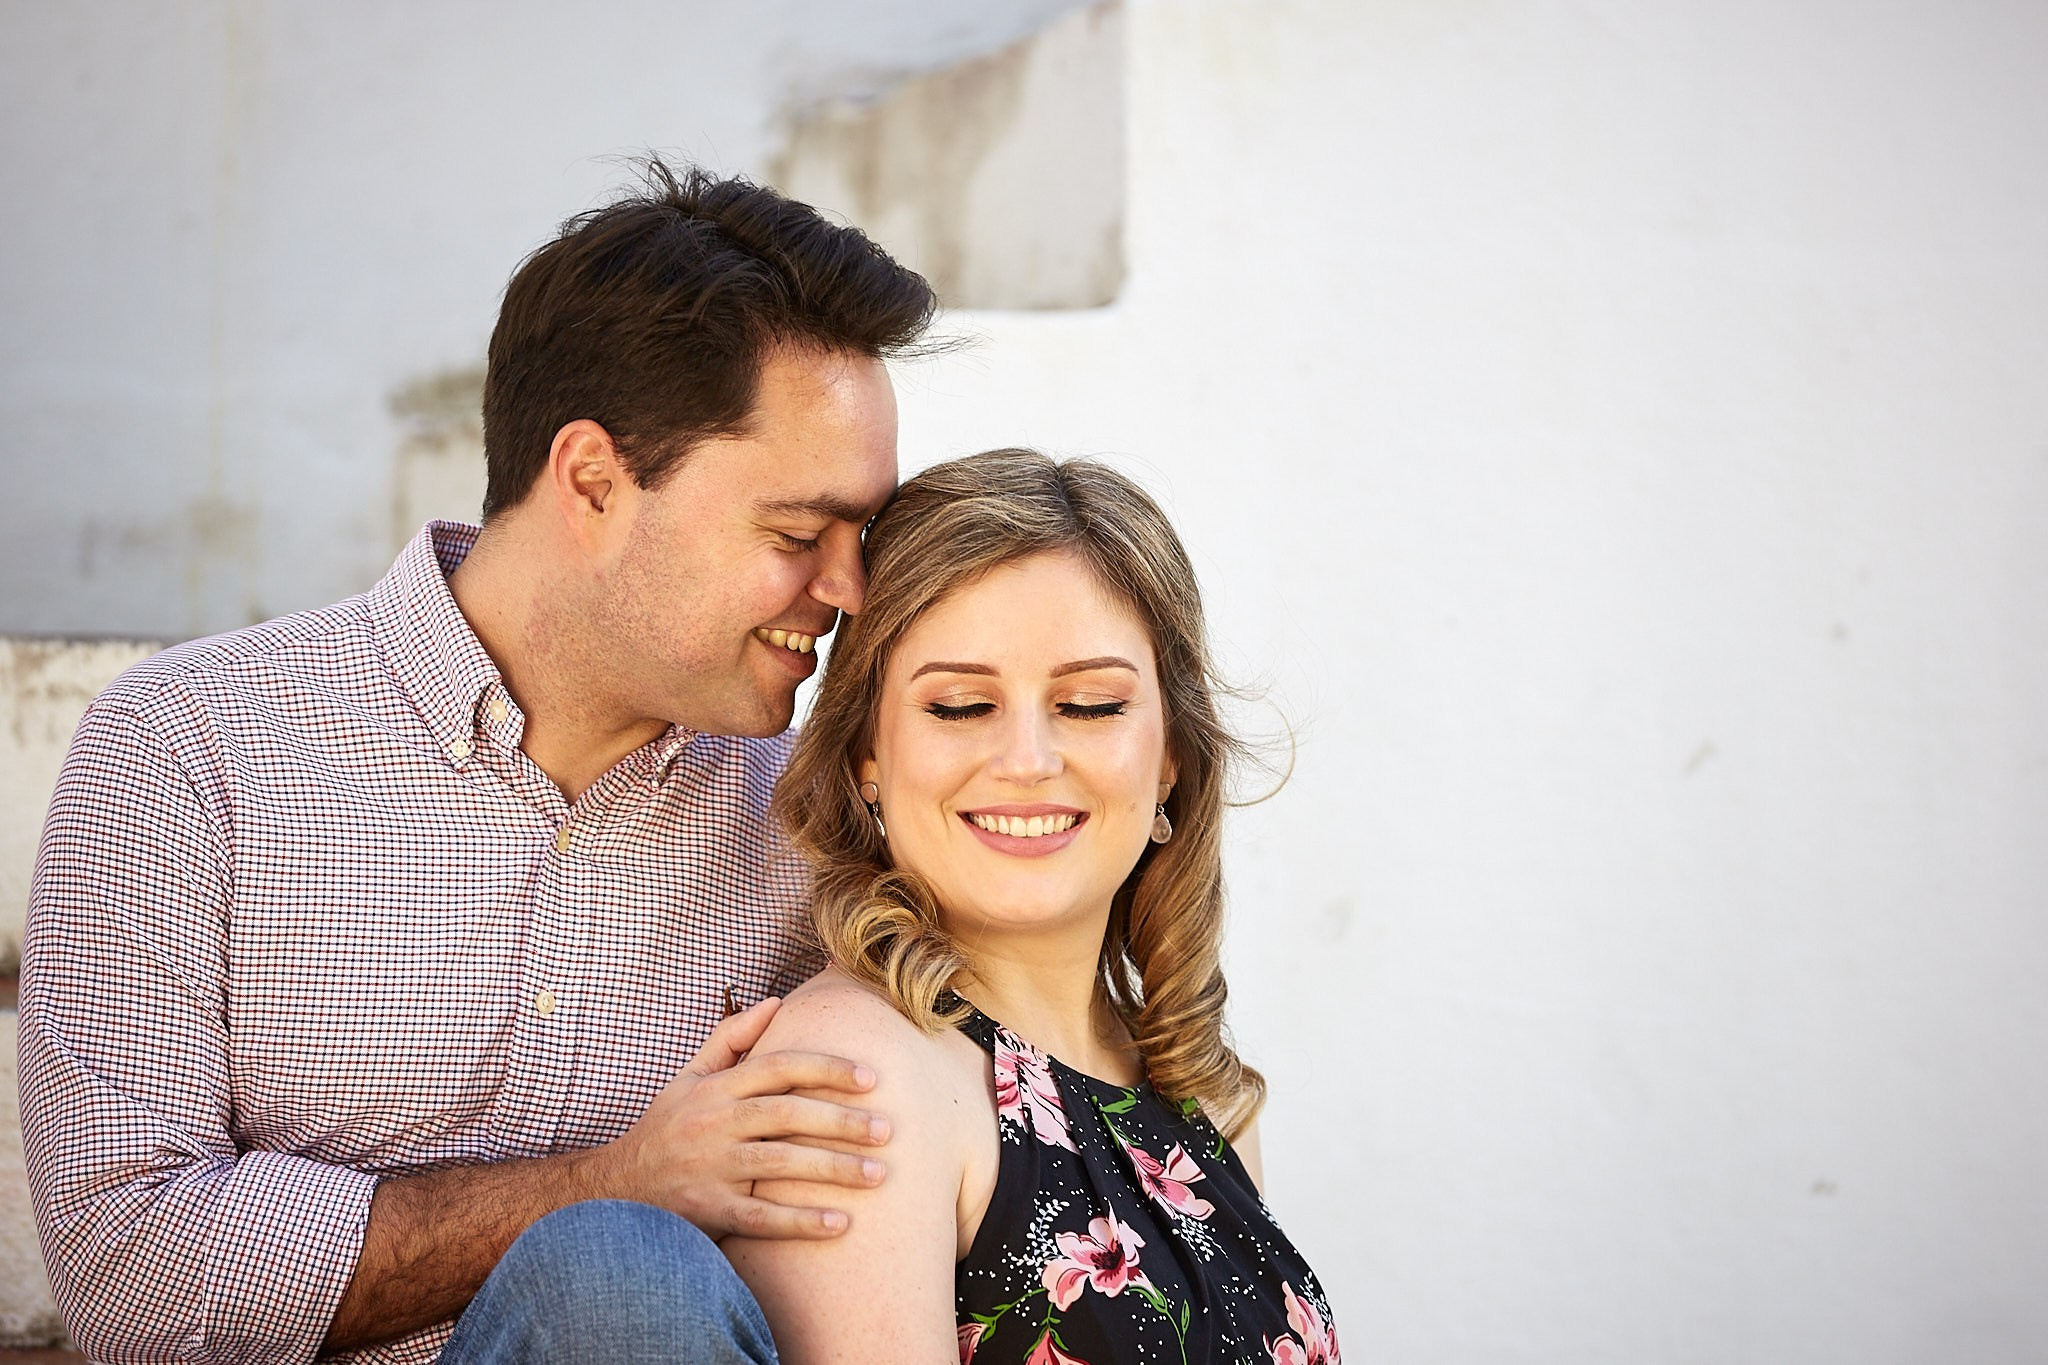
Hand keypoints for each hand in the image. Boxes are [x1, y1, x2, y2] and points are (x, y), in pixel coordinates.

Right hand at [586, 997, 890, 1238]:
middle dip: (841, 1121)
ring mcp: (710, 1168)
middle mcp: (714, 1124)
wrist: (614, 1191)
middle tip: (888, 1130)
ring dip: (833, 1170)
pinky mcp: (707, 1211)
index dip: (826, 1070)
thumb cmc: (664, 1130)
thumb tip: (776, 1001)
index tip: (872, 1078)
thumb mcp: (688, 1078)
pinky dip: (800, 1221)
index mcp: (716, 1088)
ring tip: (878, 1176)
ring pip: (780, 1164)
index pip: (779, 1068)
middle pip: (787, 1114)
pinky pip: (761, 1216)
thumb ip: (730, 1039)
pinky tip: (839, 1225)